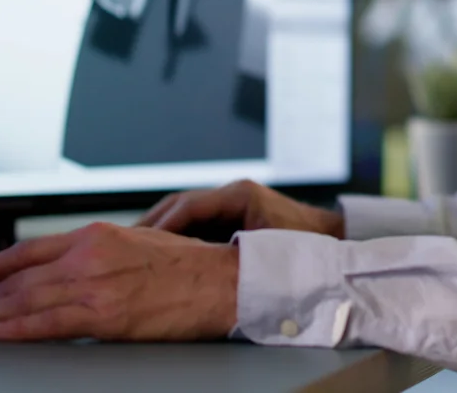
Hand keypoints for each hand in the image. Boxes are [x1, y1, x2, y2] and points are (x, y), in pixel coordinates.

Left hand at [0, 222, 236, 341]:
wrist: (224, 282)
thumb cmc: (189, 266)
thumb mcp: (137, 243)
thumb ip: (100, 253)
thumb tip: (68, 270)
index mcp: (97, 235)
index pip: (29, 251)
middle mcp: (90, 255)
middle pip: (19, 278)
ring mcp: (96, 285)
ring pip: (26, 301)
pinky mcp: (107, 316)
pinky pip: (50, 324)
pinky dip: (18, 329)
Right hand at [137, 179, 343, 240]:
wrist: (331, 241)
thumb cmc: (305, 244)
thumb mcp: (267, 248)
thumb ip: (233, 251)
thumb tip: (197, 262)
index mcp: (240, 195)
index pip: (190, 205)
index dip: (164, 225)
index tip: (142, 242)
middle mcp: (232, 194)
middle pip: (180, 205)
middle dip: (152, 224)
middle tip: (125, 243)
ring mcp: (230, 204)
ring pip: (184, 213)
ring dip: (160, 230)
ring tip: (134, 248)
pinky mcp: (230, 216)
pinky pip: (195, 223)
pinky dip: (175, 235)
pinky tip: (159, 252)